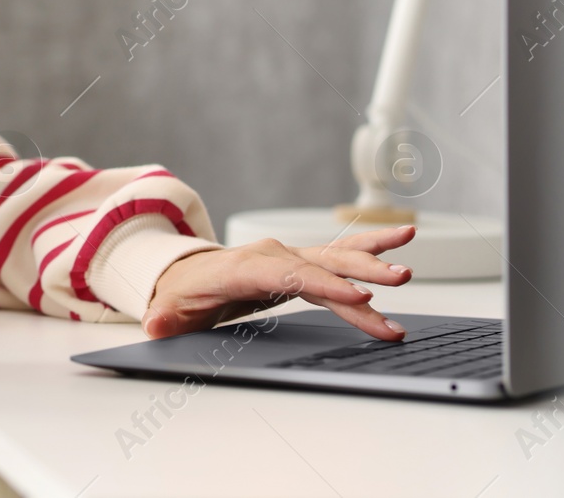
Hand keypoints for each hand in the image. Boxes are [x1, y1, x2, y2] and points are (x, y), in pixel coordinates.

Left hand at [141, 225, 416, 341]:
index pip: (289, 276)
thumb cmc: (181, 295)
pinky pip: (338, 256)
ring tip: (408, 264)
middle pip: (320, 265)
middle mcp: (270, 256)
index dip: (324, 286)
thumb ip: (163, 319)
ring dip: (373, 261)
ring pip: (335, 258)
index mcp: (242, 269)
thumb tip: (156, 325)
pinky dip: (369, 249)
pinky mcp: (300, 263)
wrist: (184, 274)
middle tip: (397, 282)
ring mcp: (288, 257)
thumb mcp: (167, 311)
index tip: (359, 299)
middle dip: (360, 274)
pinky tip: (400, 238)